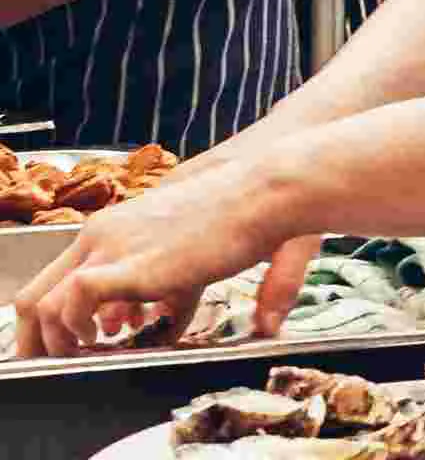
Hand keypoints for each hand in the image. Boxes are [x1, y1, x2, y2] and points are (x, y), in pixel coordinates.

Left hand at [13, 157, 311, 357]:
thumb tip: (158, 325)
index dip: (65, 314)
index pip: (65, 274)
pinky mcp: (127, 265)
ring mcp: (111, 246)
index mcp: (120, 223)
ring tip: (90, 352)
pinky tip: (108, 339)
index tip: (88, 337)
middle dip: (45, 335)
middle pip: (38, 292)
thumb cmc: (244, 212)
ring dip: (58, 339)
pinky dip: (78, 329)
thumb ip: (171, 289)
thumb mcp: (195, 253)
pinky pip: (72, 302)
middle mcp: (104, 231)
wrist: (265, 188)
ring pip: (43, 302)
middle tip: (71, 356)